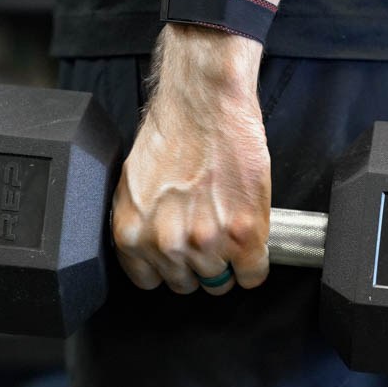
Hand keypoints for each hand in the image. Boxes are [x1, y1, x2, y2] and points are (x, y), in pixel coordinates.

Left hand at [111, 25, 270, 294]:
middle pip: (187, 284)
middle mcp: (167, 244)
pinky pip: (252, 275)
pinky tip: (250, 242)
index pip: (151, 282)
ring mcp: (208, 242)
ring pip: (220, 282)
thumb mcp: (135, 186)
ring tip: (228, 228)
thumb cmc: (171, 133)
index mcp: (133, 234)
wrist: (206, 102)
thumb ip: (143, 226)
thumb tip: (157, 251)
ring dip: (226, 261)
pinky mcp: (245, 234)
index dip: (169, 267)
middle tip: (207, 234)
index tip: (180, 256)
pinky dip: (255, 264)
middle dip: (197, 263)